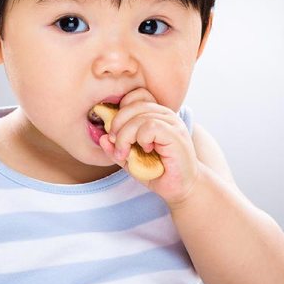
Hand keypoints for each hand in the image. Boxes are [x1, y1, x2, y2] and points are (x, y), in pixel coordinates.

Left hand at [98, 88, 200, 205]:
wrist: (182, 188)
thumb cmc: (158, 172)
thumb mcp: (130, 160)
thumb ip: (116, 148)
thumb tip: (101, 138)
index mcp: (156, 114)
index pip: (135, 95)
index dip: (121, 111)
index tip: (115, 132)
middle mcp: (165, 115)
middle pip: (133, 104)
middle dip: (117, 125)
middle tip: (116, 145)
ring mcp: (172, 123)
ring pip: (139, 116)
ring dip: (125, 136)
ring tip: (126, 153)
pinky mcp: (175, 135)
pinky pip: (150, 126)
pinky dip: (141, 139)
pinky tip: (145, 150)